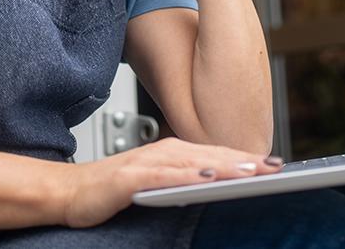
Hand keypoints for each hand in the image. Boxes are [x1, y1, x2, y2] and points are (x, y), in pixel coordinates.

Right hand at [59, 137, 282, 227]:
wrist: (68, 192)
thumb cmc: (111, 190)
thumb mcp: (157, 184)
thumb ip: (185, 181)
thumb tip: (219, 185)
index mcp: (171, 152)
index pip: (215, 154)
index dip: (246, 158)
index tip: (276, 164)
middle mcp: (162, 152)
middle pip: (210, 155)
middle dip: (244, 160)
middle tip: (275, 166)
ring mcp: (146, 162)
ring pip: (192, 162)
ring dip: (223, 166)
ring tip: (252, 171)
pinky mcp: (130, 177)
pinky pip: (163, 176)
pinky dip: (186, 177)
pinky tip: (206, 179)